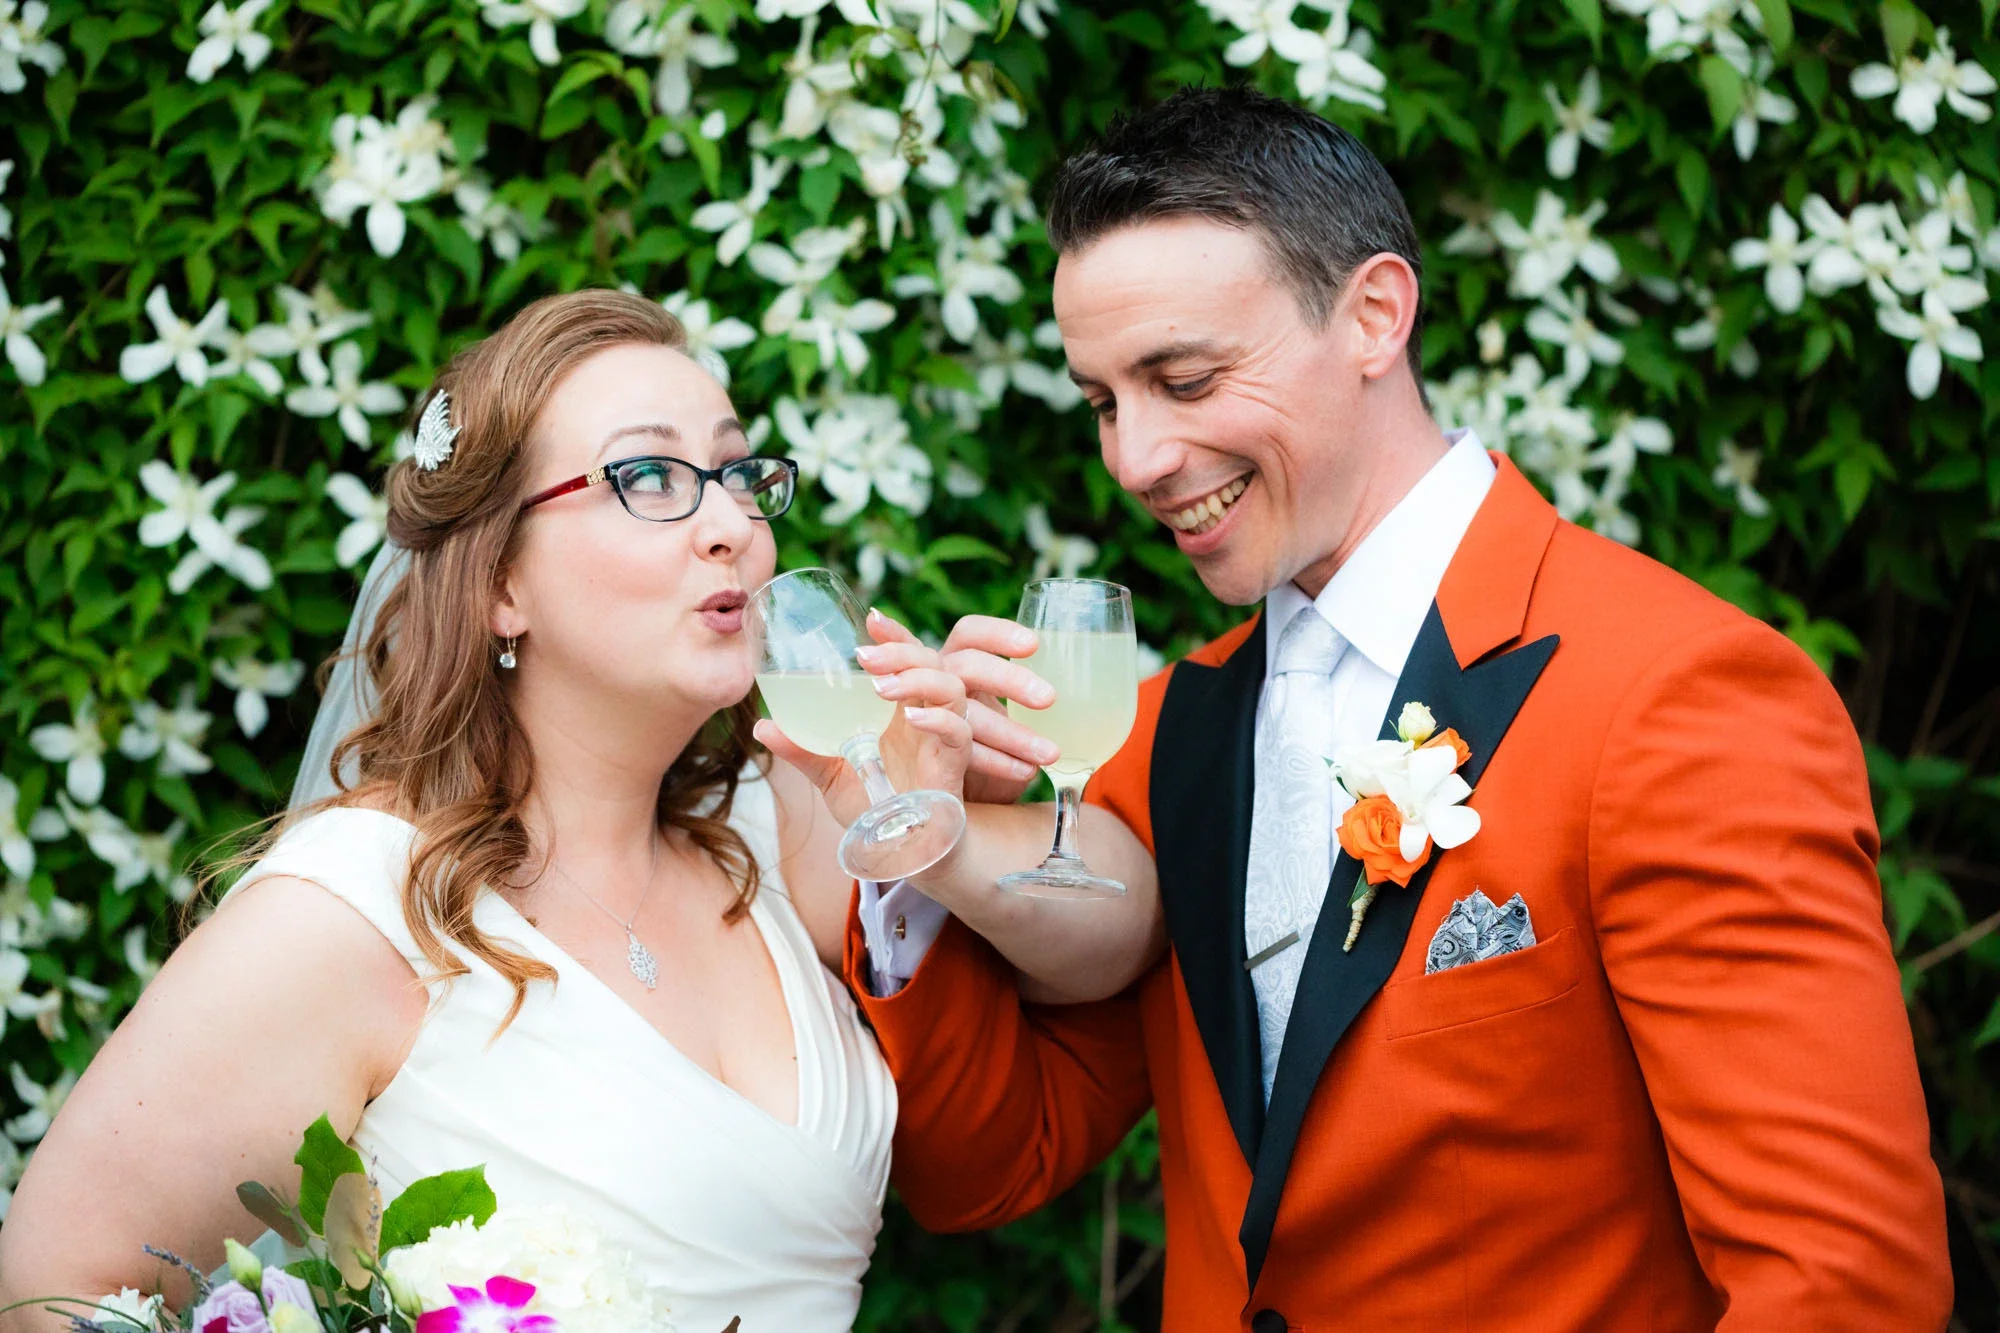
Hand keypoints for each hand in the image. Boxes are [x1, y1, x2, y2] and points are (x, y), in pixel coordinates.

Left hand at [754, 609, 974, 829]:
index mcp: (899, 706)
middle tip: (865, 658)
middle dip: (901, 650)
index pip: (906, 655)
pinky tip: (911, 718)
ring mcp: (943, 736)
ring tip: (880, 688)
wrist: (899, 850)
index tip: (870, 620)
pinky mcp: (955, 763)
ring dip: (918, 678)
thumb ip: (801, 748)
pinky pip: (959, 730)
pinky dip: (938, 719)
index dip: (894, 634)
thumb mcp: (828, 772)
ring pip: (950, 687)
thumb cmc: (872, 804)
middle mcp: (925, 713)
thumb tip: (760, 727)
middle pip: (930, 660)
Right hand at [933, 614, 1062, 804]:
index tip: (1034, 645)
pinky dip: (994, 759)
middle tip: (1049, 698)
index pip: (970, 633)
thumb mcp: (1002, 712)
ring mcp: (922, 714)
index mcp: (954, 662)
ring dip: (1009, 731)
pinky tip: (1026, 771)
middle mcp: (934, 682)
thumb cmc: (984, 743)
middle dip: (1008, 679)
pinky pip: (956, 751)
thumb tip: (1092, 677)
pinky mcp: (923, 751)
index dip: (997, 634)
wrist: (944, 796)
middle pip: (966, 665)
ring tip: (1050, 753)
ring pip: (962, 712)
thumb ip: (1027, 690)